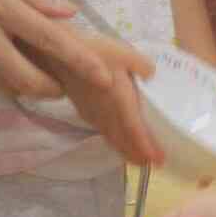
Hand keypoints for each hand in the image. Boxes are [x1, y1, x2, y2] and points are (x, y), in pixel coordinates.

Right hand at [0, 0, 117, 101]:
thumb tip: (66, 12)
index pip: (49, 39)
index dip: (82, 60)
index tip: (108, 76)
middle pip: (31, 81)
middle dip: (56, 87)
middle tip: (66, 79)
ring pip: (9, 87)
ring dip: (29, 84)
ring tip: (35, 66)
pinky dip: (0, 75)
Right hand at [32, 33, 162, 167]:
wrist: (56, 55)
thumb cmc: (90, 51)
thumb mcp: (122, 51)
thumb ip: (142, 65)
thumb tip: (152, 75)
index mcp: (118, 101)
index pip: (135, 131)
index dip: (147, 147)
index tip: (159, 160)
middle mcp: (106, 114)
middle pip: (124, 141)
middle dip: (138, 155)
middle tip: (153, 165)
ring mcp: (93, 115)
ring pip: (112, 139)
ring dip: (126, 151)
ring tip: (138, 160)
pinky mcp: (84, 112)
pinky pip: (103, 133)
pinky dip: (114, 142)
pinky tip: (117, 141)